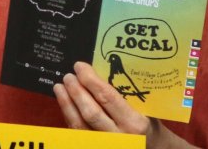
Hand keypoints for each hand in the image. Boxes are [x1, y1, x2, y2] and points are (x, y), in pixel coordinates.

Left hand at [55, 62, 173, 146]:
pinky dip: (68, 116)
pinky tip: (64, 103)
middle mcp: (120, 137)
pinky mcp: (93, 147)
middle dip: (76, 92)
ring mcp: (105, 145)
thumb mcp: (143, 109)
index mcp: (135, 123)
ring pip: (79, 125)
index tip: (80, 66)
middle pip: (90, 112)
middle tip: (68, 76)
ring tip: (59, 87)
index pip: (108, 98)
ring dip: (67, 103)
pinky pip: (77, 133)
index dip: (90, 80)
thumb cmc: (147, 125)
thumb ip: (124, 94)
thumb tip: (96, 71)